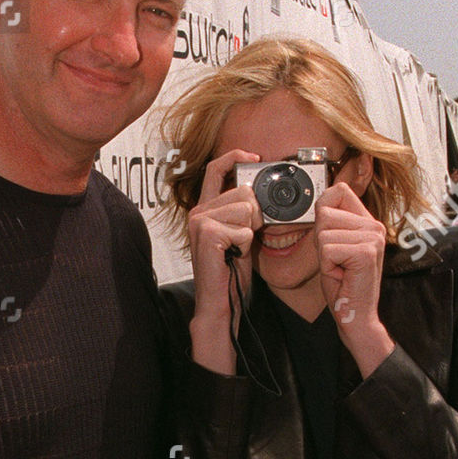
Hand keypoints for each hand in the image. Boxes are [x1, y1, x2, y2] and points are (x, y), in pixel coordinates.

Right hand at [187, 150, 261, 374]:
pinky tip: (233, 256)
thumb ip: (243, 211)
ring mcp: (200, 222)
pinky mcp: (207, 234)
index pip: (216, 169)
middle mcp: (199, 211)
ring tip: (236, 248)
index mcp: (205, 208)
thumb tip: (258, 191)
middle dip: (254, 215)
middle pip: (243, 192)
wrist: (220, 301)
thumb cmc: (230, 272)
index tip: (254, 157)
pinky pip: (244, 228)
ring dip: (249, 232)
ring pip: (246, 209)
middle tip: (243, 239)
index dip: (235, 157)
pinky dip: (245, 245)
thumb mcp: (239, 234)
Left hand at [314, 180, 393, 375]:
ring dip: (324, 255)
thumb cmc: (344, 285)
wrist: (357, 316)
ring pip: (323, 232)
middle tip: (337, 261)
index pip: (339, 190)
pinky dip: (327, 265)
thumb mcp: (333, 247)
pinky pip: (326, 248)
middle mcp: (375, 226)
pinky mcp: (366, 252)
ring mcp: (373, 237)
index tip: (329, 237)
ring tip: (340, 268)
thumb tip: (321, 201)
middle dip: (321, 240)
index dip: (324, 211)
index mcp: (369, 222)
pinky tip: (341, 275)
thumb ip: (330, 223)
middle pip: (325, 212)